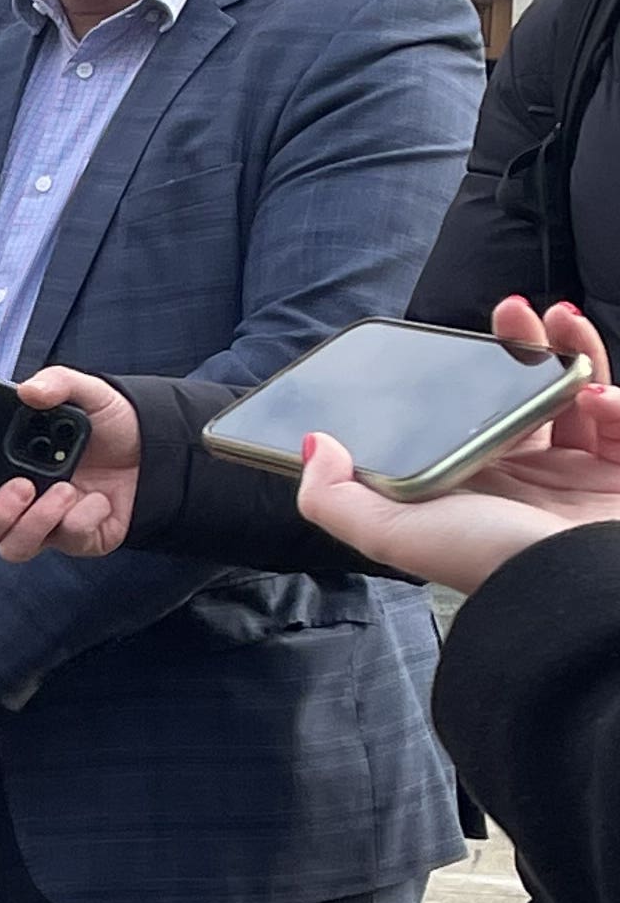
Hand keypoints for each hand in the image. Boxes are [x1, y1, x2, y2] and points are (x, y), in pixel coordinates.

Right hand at [0, 366, 142, 560]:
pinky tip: (98, 499)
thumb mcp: (86, 392)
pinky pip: (64, 542)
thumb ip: (57, 383)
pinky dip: (81, 519)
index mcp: (2, 466)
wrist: (159, 452)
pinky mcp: (75, 540)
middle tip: (21, 486)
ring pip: (13, 547)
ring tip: (66, 491)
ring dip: (36, 521)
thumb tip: (28, 390)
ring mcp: (44, 525)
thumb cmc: (113, 425)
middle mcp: (17, 500)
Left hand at [294, 297, 619, 593]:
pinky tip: (599, 395)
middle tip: (513, 311)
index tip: (460, 334)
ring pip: (579, 395)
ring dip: (571, 351)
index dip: (462, 373)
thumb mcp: (394, 532)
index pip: (463, 415)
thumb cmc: (495, 561)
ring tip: (562, 322)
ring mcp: (582, 477)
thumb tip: (314, 445)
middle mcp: (528, 479)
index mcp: (473, 486)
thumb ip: (335, 498)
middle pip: (523, 394)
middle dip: (521, 345)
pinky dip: (616, 398)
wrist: (588, 591)